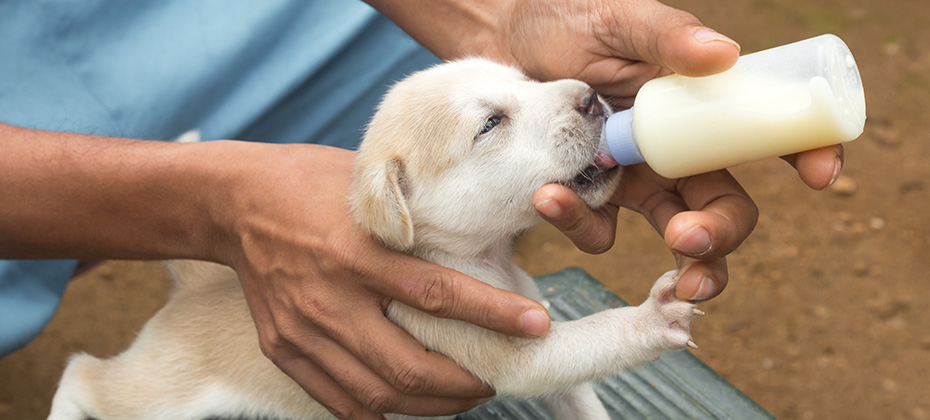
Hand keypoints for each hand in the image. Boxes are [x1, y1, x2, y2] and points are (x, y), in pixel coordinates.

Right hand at [206, 143, 549, 418]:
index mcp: (355, 250)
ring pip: (375, 394)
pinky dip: (381, 412)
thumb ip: (416, 220)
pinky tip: (411, 404)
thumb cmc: (311, 183)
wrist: (234, 201)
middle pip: (406, 365)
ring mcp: (302, 331)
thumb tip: (481, 239)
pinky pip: (338, 400)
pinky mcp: (283, 349)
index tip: (535, 325)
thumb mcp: (370, 187)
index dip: (492, 314)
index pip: (435, 293)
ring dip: (430, 406)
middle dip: (464, 383)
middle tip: (497, 377)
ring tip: (463, 396)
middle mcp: (328, 298)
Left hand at [479, 0, 843, 300]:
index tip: (821, 173)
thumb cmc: (569, 19)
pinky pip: (598, 230)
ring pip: (675, 235)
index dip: (806, 154)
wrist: (503, 38)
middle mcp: (676, 151)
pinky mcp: (588, 195)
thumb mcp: (620, 21)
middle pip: (723, 208)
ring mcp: (633, 179)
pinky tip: (549, 195)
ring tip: (655, 246)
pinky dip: (577, 222)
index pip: (766, 137)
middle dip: (722, 237)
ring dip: (676, 257)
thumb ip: (665, 35)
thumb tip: (722, 54)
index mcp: (700, 108)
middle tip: (694, 242)